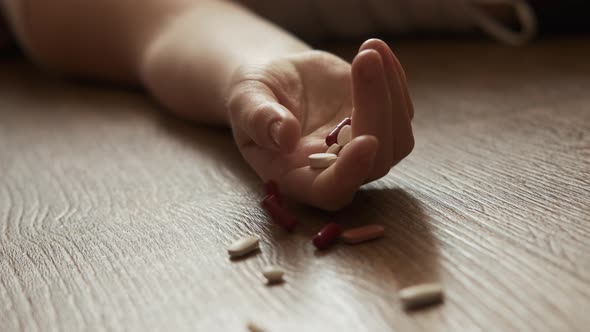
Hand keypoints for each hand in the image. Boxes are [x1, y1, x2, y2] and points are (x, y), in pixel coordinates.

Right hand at [227, 39, 413, 209]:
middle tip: (364, 61)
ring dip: (390, 92)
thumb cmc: (254, 96)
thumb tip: (286, 136)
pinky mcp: (380, 123)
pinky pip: (402, 109)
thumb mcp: (244, 100)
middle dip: (376, 111)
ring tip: (368, 50)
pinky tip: (374, 48)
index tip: (365, 142)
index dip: (351, 173)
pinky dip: (394, 78)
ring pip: (397, 139)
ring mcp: (362, 150)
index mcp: (298, 177)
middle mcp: (337, 171)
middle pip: (376, 162)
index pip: (331, 190)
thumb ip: (259, 119)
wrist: (276, 81)